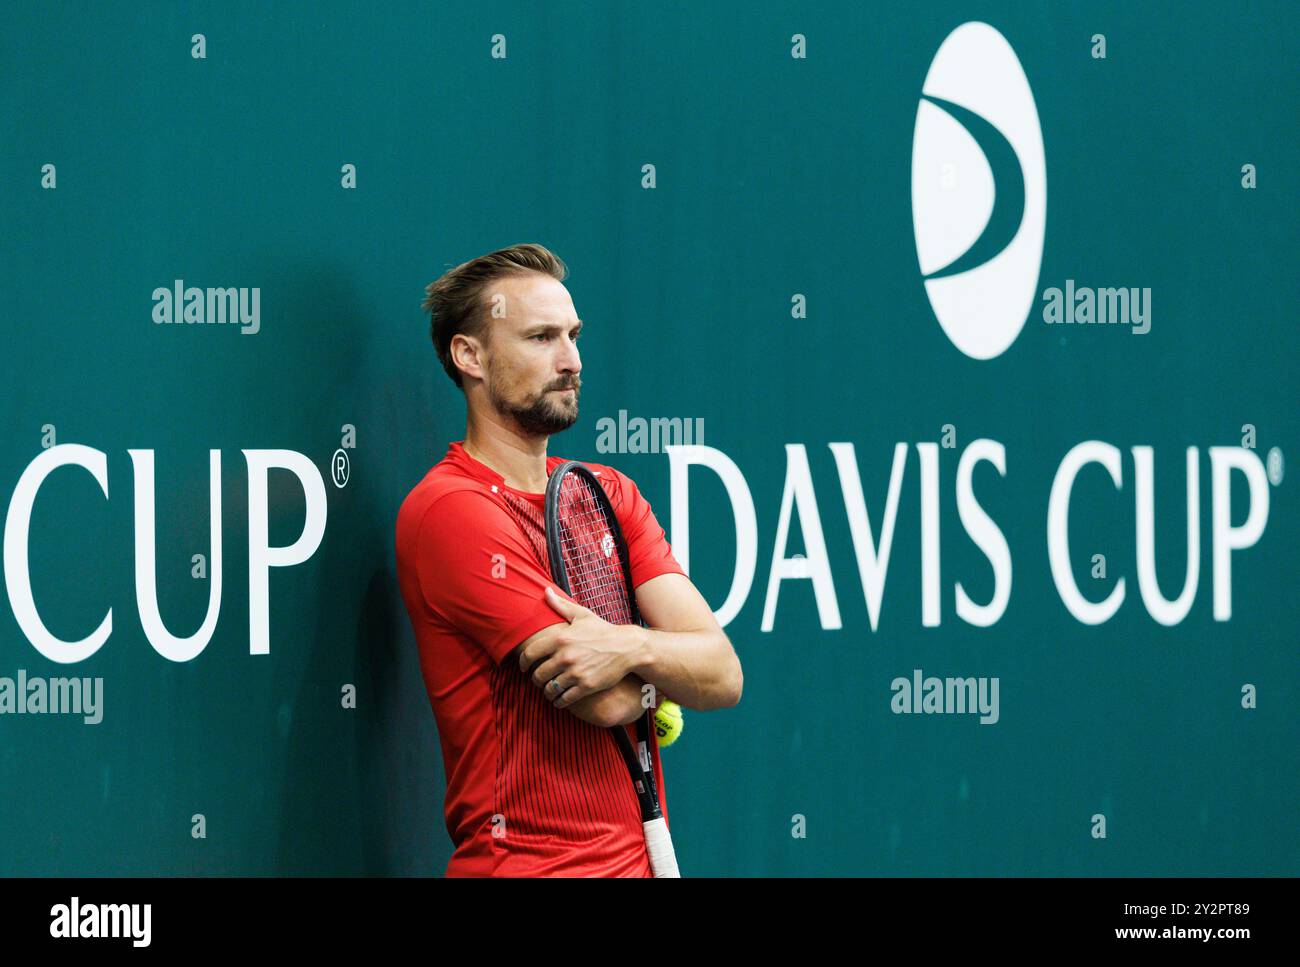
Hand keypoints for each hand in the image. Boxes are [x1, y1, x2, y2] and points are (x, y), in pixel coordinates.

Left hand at [517, 587, 642, 708]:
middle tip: (538, 680)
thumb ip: (561, 605)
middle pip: (538, 675)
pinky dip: (559, 701)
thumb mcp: (582, 615)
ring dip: (547, 691)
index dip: (523, 663)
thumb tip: (546, 591)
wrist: (627, 647)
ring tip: (549, 690)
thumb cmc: (603, 630)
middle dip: (536, 679)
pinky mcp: (586, 686)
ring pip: (550, 688)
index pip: (530, 654)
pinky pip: (564, 699)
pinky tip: (559, 699)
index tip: (524, 667)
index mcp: (560, 639)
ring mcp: (575, 673)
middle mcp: (565, 657)